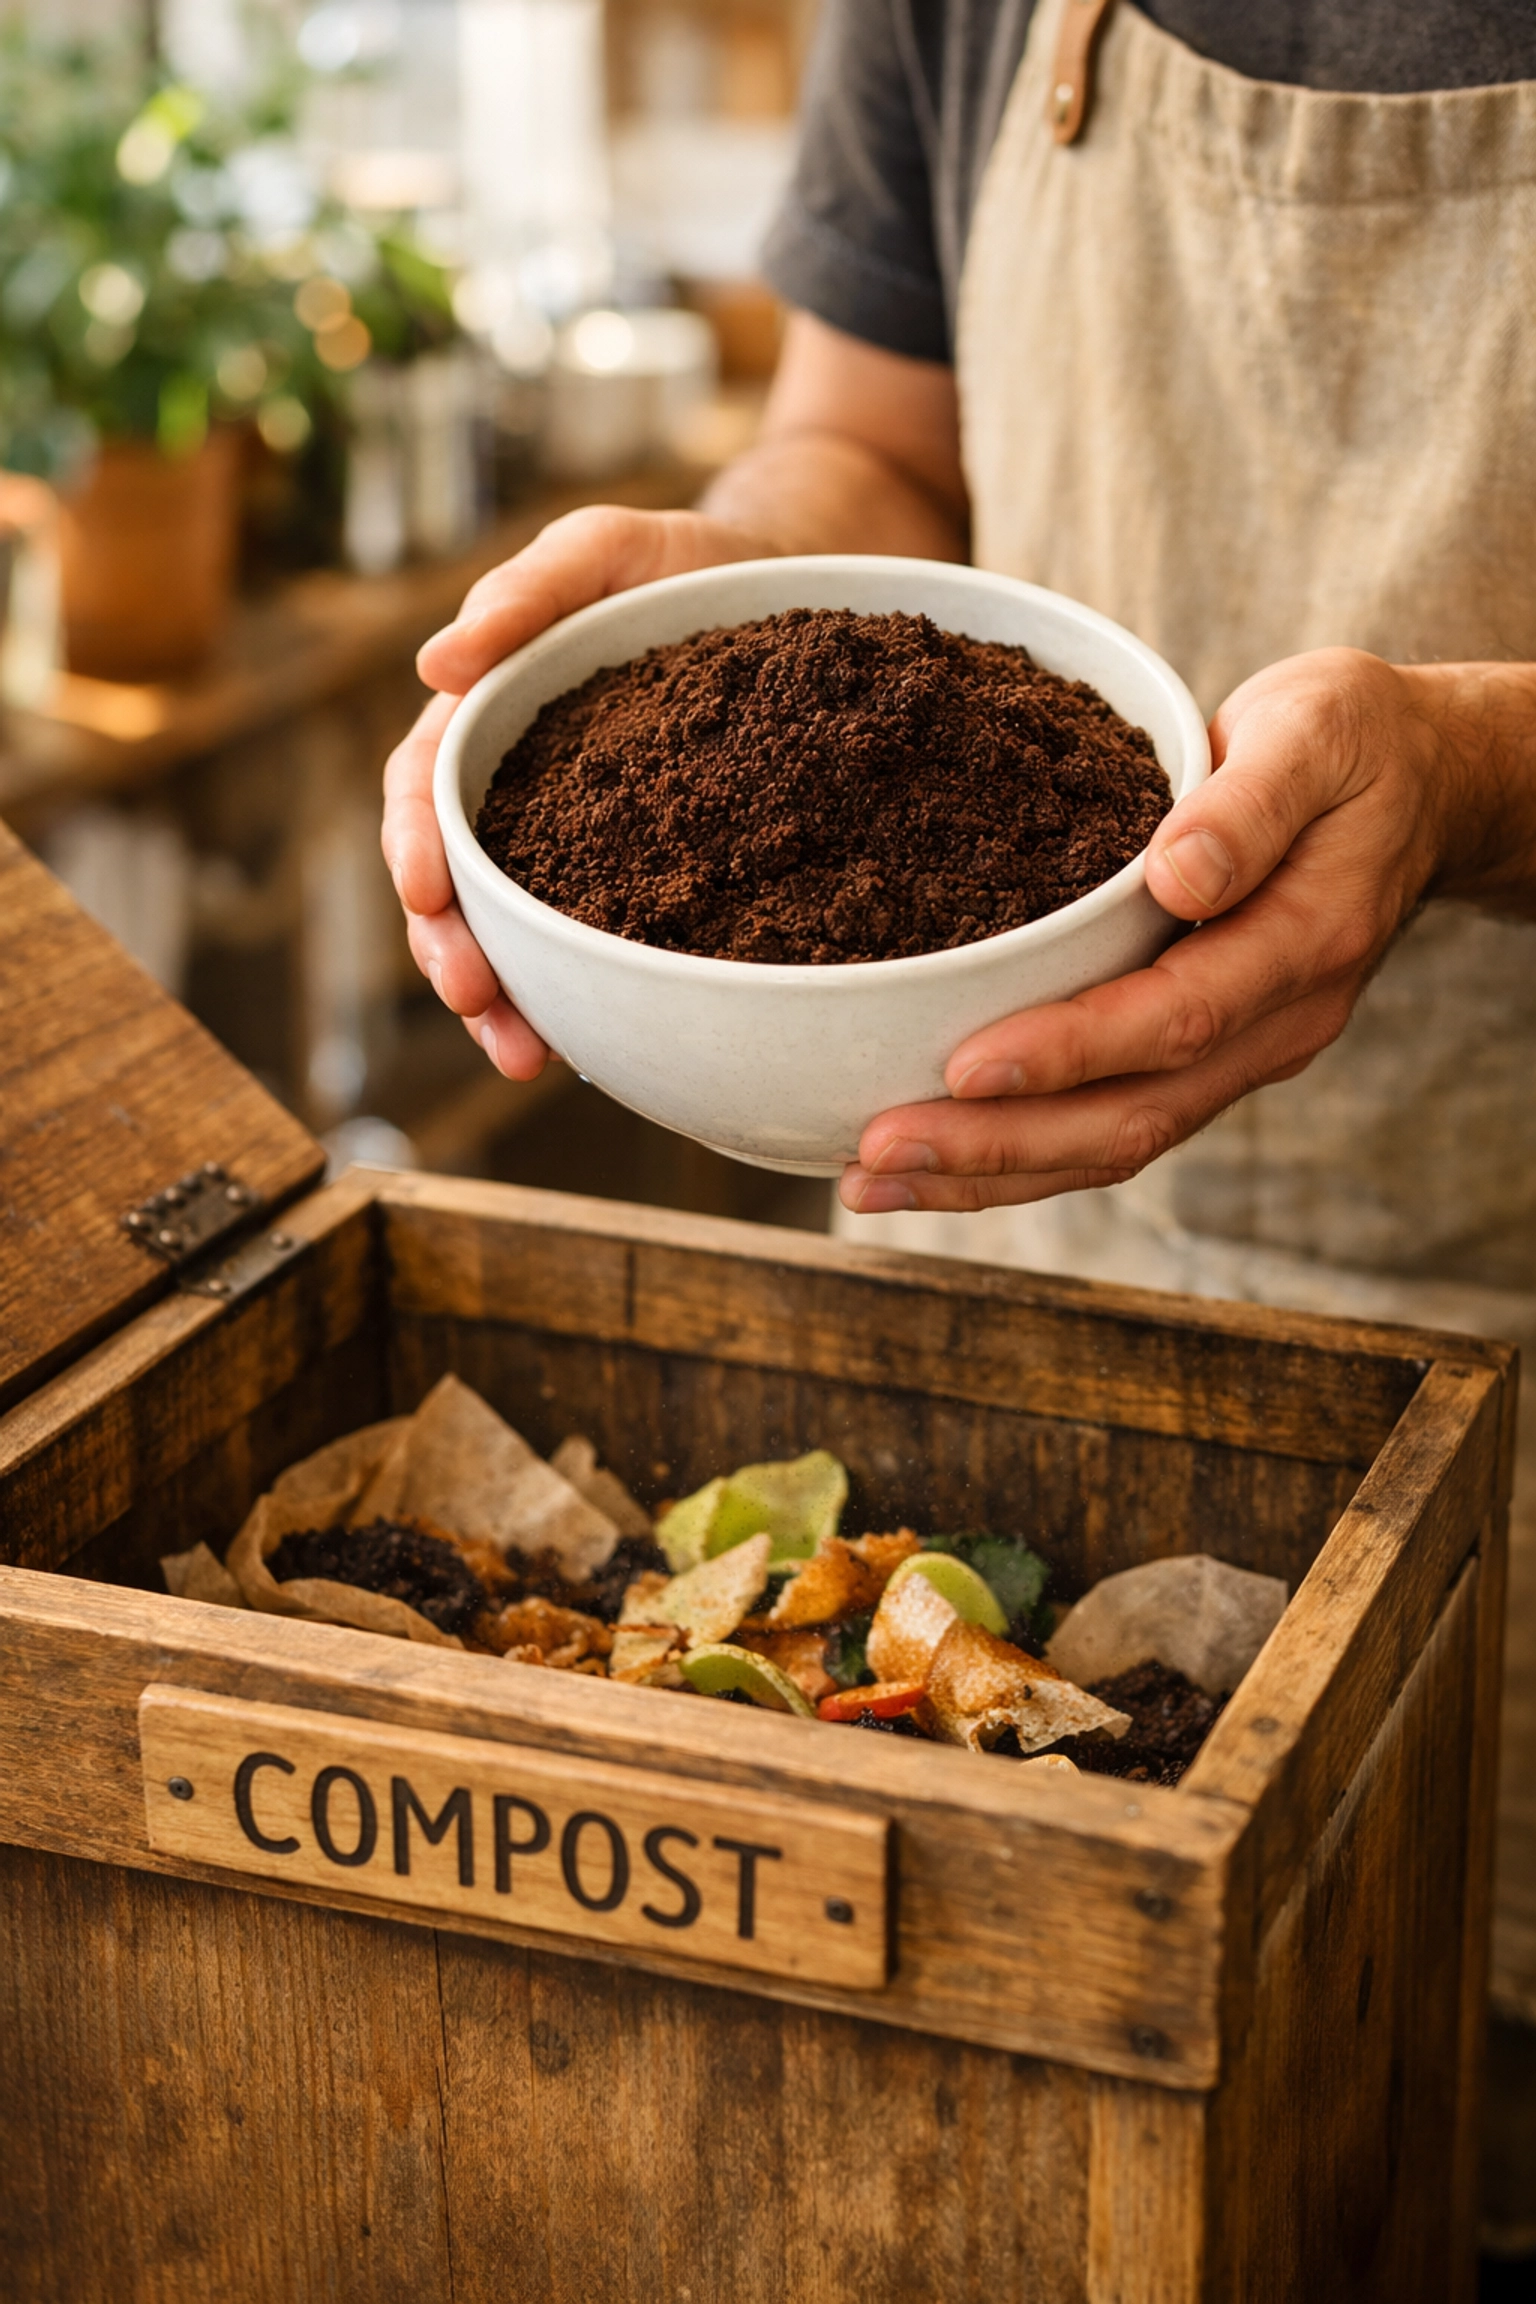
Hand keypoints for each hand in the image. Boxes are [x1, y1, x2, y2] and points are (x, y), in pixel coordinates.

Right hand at [382, 505, 774, 1076]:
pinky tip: (599, 1044)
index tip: (427, 893)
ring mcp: (576, 845)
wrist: (781, 592)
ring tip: (526, 1055)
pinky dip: (587, 998)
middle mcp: (519, 794)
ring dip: (508, 1001)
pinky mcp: (640, 879)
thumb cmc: (677, 564)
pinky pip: (601, 947)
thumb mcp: (605, 551)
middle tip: (477, 1005)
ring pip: (520, 935)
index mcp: (488, 719)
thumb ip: (527, 591)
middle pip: (458, 886)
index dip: (417, 845)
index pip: (425, 790)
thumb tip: (435, 661)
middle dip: (454, 951)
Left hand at [841, 647, 1501, 1214]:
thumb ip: (1250, 804)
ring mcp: (1239, 1055)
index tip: (963, 1067)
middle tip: (877, 1153)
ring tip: (872, 1181)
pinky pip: (1107, 1126)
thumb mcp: (1318, 732)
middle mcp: (1273, 1026)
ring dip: (989, 1175)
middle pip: (1130, 1118)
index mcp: (1303, 945)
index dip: (1067, 1051)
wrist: (1417, 789)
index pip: (1174, 1018)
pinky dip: (1014, 1154)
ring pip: (1113, 1145)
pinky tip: (928, 1159)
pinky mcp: (1199, 1057)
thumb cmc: (1354, 745)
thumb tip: (1177, 873)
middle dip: (996, 1145)